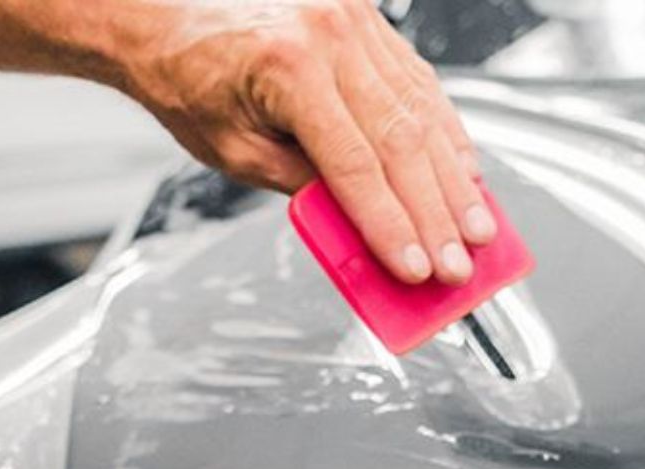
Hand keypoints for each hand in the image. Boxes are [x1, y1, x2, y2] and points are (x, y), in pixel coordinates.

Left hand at [69, 0, 494, 283]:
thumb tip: (364, 229)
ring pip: (423, 113)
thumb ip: (303, 187)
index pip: (357, 165)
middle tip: (459, 264)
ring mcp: (356, 22)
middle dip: (437, 213)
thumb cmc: (190, 79)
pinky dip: (445, 134)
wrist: (166, 14)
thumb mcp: (235, 151)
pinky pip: (419, 85)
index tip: (418, 268)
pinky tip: (464, 174)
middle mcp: (331, 34)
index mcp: (290, 66)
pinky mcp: (369, 21)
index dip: (392, 225)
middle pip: (403, 141)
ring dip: (454, 179)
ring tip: (477, 229)